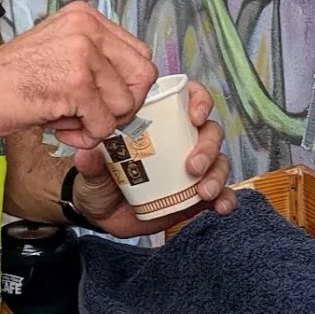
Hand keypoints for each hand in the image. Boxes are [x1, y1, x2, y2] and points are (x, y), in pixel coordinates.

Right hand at [0, 2, 157, 144]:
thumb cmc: (11, 78)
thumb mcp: (61, 50)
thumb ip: (96, 60)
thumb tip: (132, 90)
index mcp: (87, 17)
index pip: (139, 55)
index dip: (127, 87)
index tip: (102, 101)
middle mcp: (89, 28)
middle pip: (143, 76)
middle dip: (122, 106)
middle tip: (92, 116)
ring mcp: (84, 54)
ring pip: (125, 104)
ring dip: (98, 123)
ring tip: (66, 119)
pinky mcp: (76, 83)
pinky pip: (103, 124)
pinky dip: (83, 136)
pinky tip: (57, 128)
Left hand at [70, 81, 236, 236]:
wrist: (102, 214)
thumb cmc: (99, 180)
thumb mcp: (92, 172)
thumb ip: (92, 164)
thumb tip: (88, 154)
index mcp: (159, 124)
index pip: (188, 99)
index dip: (199, 101)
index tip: (194, 116)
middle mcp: (181, 142)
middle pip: (210, 131)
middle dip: (208, 146)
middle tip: (192, 167)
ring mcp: (193, 169)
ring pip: (220, 161)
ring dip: (217, 174)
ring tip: (203, 192)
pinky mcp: (197, 195)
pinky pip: (221, 194)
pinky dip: (226, 199)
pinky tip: (221, 208)